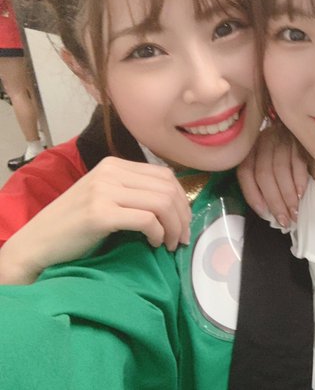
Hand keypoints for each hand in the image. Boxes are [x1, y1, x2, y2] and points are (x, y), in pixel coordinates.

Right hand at [0, 157, 191, 283]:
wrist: (36, 243)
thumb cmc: (74, 226)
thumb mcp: (106, 197)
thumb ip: (134, 192)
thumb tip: (176, 205)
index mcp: (114, 164)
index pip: (165, 175)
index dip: (181, 200)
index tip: (184, 223)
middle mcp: (110, 172)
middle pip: (168, 188)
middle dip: (182, 216)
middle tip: (182, 238)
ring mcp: (104, 191)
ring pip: (161, 203)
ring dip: (174, 227)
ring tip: (170, 244)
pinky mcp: (100, 214)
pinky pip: (147, 220)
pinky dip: (158, 234)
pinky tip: (154, 243)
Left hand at [237, 127, 307, 226]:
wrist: (296, 125)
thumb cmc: (276, 150)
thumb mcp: (262, 161)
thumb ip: (260, 181)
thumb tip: (267, 211)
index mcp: (249, 150)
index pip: (246, 174)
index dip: (253, 196)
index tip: (265, 214)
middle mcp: (263, 143)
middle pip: (264, 175)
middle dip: (275, 201)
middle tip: (285, 219)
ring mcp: (281, 140)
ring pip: (281, 170)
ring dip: (288, 195)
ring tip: (294, 212)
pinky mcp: (299, 141)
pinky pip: (298, 162)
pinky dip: (300, 180)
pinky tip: (302, 194)